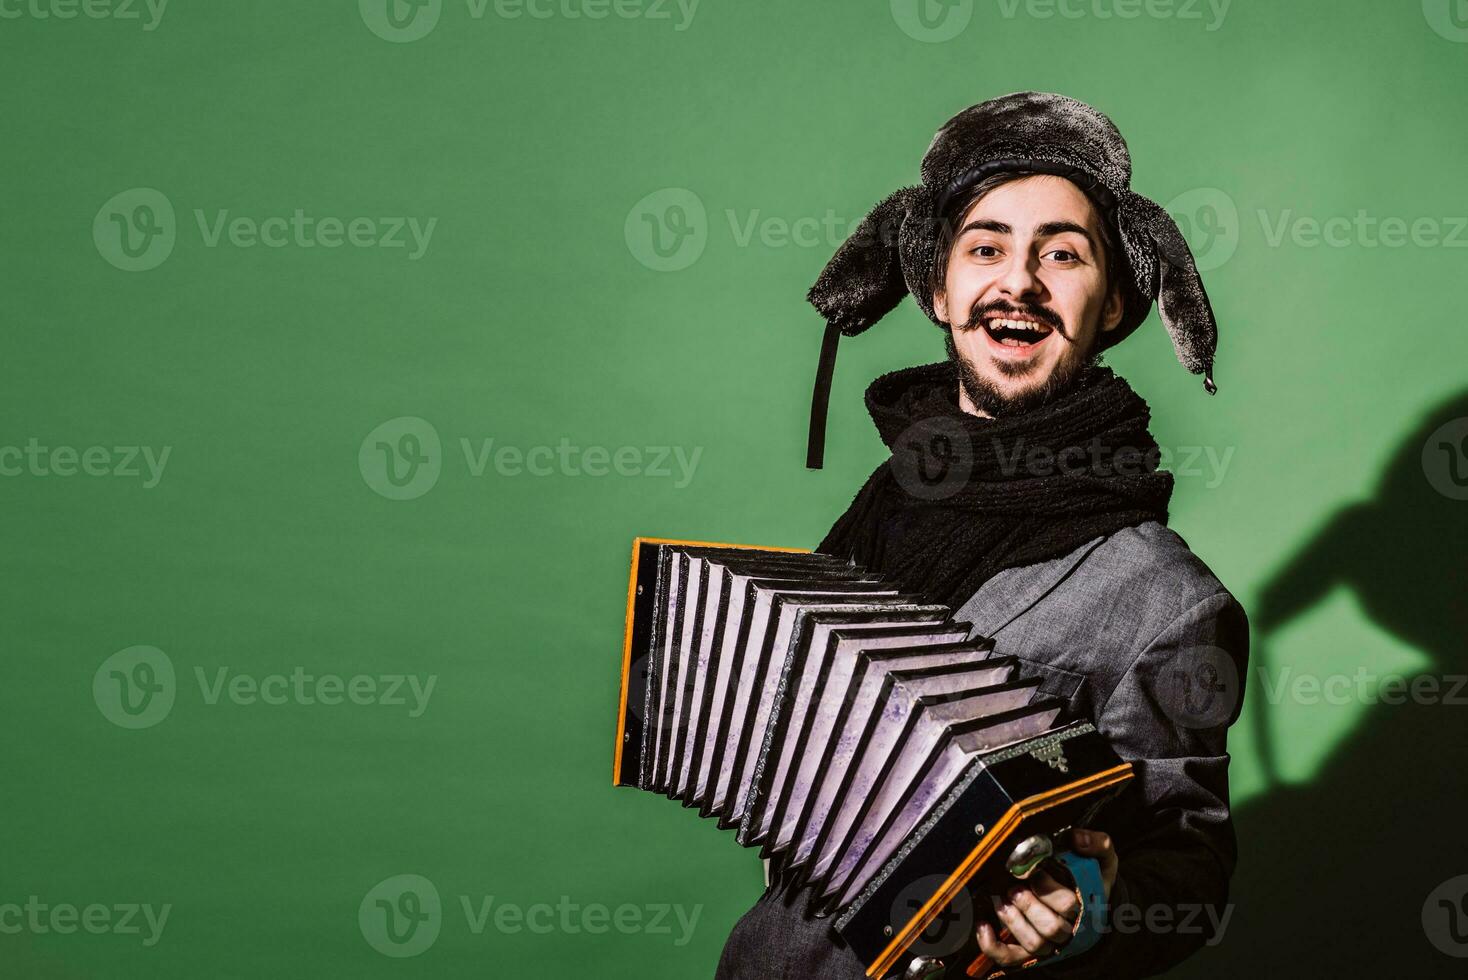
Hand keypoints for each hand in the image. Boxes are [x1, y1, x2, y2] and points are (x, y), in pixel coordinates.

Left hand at [975, 828, 1118, 969]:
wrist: (1088, 907)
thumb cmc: (1089, 880)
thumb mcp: (1100, 860)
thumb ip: (1096, 844)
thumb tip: (1076, 837)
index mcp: (1085, 907)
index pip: (1068, 904)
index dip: (1046, 888)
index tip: (1034, 871)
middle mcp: (1069, 930)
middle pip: (1050, 927)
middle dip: (1028, 904)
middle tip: (1014, 887)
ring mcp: (1049, 944)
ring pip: (1033, 943)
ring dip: (1012, 920)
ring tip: (1002, 900)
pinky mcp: (1029, 952)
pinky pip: (1011, 957)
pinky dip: (993, 945)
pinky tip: (983, 926)